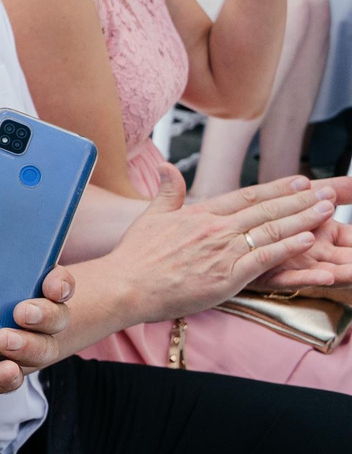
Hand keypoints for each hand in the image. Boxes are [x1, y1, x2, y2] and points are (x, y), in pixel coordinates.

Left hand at [0, 244, 72, 384]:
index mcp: (0, 287)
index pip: (46, 281)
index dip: (59, 282)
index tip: (52, 284)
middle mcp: (12, 318)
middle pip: (53, 316)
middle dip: (47, 314)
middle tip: (22, 313)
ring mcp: (6, 350)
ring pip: (40, 349)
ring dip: (30, 346)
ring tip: (3, 342)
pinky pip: (9, 379)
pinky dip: (8, 377)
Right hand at [93, 171, 336, 324]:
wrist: (126, 284)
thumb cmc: (135, 256)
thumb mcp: (150, 217)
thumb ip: (167, 193)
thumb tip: (168, 168)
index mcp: (200, 214)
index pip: (247, 196)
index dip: (277, 189)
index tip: (300, 182)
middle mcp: (216, 228)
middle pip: (267, 210)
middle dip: (301, 201)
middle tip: (327, 192)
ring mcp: (223, 251)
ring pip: (272, 231)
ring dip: (303, 219)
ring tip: (327, 211)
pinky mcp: (228, 275)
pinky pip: (265, 258)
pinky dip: (288, 247)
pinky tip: (307, 239)